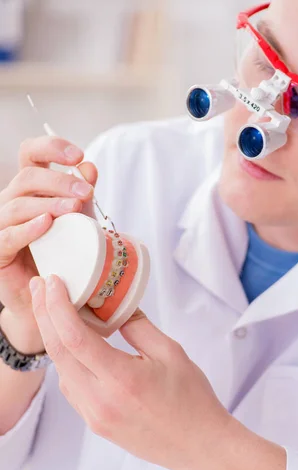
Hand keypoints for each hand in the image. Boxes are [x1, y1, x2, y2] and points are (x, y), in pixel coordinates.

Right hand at [0, 136, 96, 348]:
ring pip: (18, 203)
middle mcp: (12, 201)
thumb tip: (89, 168)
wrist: (48, 295)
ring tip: (74, 208)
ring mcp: (2, 225)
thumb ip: (82, 196)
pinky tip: (47, 223)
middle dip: (59, 179)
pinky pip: (9, 235)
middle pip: (27, 176)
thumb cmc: (62, 255)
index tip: (78, 155)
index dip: (51, 147)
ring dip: (49, 203)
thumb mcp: (79, 222)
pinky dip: (29, 228)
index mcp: (30, 188)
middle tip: (86, 192)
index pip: (31, 154)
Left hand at [30, 274, 286, 469]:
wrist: (200, 446)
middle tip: (39, 287)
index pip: (75, 338)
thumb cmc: (192, 400)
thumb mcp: (171, 352)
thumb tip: (115, 306)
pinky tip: (72, 346)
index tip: (51, 282)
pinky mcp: (96, 424)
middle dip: (44, 315)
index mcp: (122, 379)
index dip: (57, 306)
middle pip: (58, 352)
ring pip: (61, 371)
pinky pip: (71, 389)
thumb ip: (138, 327)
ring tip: (53, 311)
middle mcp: (101, 401)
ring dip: (54, 339)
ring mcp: (95, 416)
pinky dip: (67, 362)